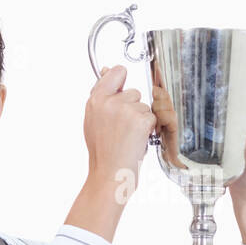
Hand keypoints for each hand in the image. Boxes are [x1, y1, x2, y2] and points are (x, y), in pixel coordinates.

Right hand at [84, 65, 155, 193]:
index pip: (116, 72)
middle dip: (132, 107)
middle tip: (121, 128)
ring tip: (127, 136)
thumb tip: (106, 70)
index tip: (120, 93)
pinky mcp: (140, 119)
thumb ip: (101, 95)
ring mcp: (125, 110)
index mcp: (95, 100)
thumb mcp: (93, 120)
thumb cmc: (102, 151)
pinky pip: (152, 117)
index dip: (122, 82)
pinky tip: (135, 140)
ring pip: (144, 105)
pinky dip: (147, 130)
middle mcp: (109, 102)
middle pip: (133, 91)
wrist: (109, 173)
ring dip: (140, 120)